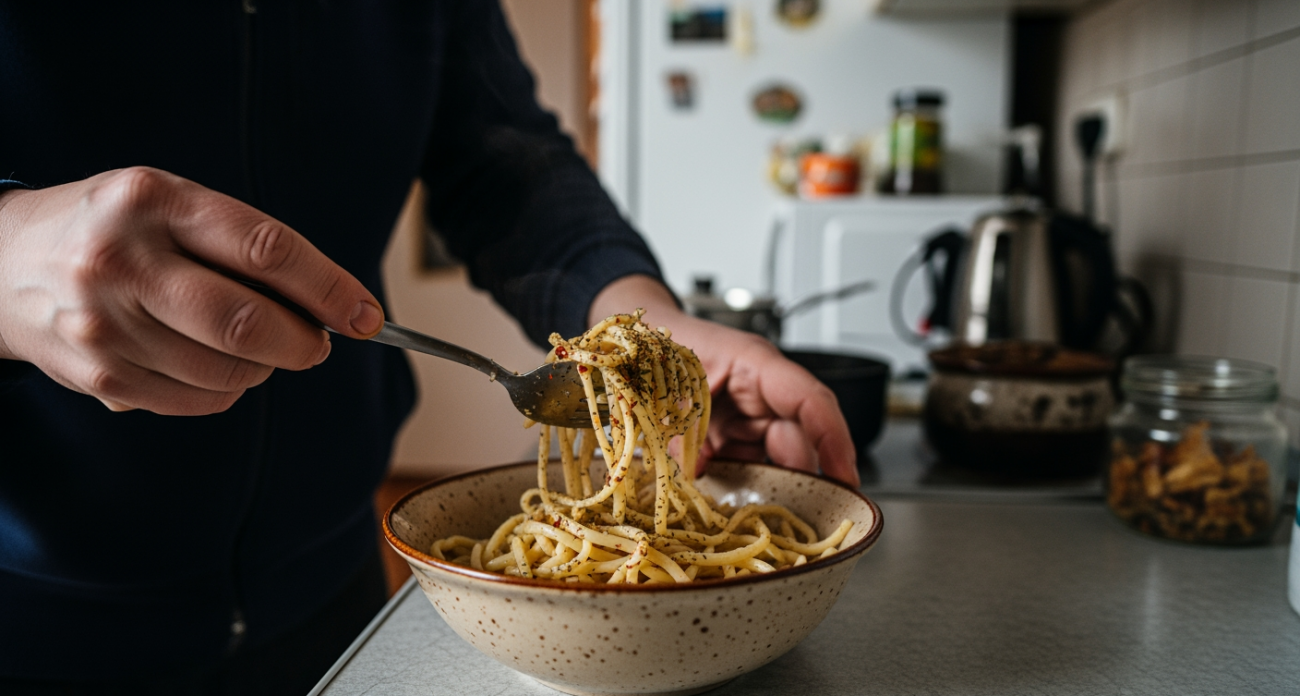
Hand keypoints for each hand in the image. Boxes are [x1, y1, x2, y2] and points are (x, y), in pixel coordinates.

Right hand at [0, 167, 384, 414]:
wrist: (2, 265)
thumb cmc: (111, 229)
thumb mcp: (168, 203)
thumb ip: (242, 244)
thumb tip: (331, 305)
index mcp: (153, 201)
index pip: (264, 250)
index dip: (328, 288)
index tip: (366, 315)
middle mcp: (122, 260)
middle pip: (246, 323)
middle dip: (303, 342)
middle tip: (318, 343)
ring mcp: (104, 323)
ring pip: (228, 372)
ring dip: (265, 367)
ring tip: (254, 346)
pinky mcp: (98, 375)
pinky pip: (198, 400)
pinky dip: (228, 390)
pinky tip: (212, 364)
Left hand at [589, 275, 858, 486]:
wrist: (630, 340)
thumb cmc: (653, 344)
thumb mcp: (663, 384)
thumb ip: (681, 429)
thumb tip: (696, 473)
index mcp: (754, 364)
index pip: (810, 401)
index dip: (834, 440)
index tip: (847, 478)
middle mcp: (760, 390)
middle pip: (798, 437)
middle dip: (800, 476)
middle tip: (801, 517)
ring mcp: (746, 413)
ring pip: (773, 456)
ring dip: (765, 485)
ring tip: (758, 512)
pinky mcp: (731, 432)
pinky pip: (746, 462)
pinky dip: (738, 482)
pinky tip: (725, 495)